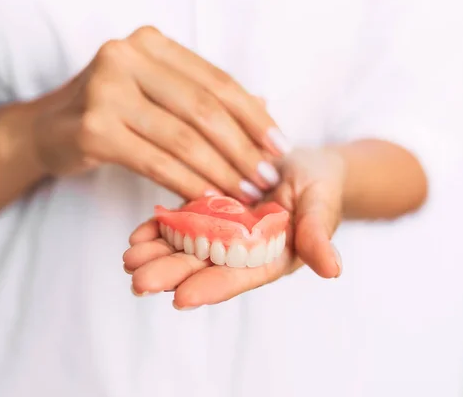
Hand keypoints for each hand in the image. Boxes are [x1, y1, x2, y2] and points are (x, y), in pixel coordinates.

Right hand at [27, 26, 289, 201]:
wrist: (46, 129)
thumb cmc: (110, 111)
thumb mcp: (155, 93)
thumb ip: (201, 97)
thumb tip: (263, 108)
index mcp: (150, 44)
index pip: (215, 81)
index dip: (253, 116)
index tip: (279, 147)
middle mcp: (127, 57)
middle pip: (203, 109)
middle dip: (242, 148)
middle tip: (266, 179)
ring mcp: (106, 91)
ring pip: (182, 138)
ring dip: (220, 171)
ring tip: (245, 195)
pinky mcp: (93, 129)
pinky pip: (156, 162)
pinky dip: (188, 183)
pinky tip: (209, 200)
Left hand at [122, 147, 344, 308]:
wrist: (303, 165)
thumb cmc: (320, 186)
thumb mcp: (322, 204)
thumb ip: (319, 234)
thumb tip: (333, 270)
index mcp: (270, 256)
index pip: (240, 275)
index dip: (213, 286)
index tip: (182, 298)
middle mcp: (241, 251)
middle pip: (203, 266)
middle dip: (171, 274)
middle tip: (138, 281)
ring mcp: (221, 232)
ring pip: (186, 248)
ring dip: (157, 255)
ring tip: (130, 260)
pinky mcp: (208, 213)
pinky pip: (181, 223)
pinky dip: (160, 229)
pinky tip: (138, 235)